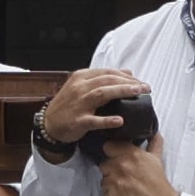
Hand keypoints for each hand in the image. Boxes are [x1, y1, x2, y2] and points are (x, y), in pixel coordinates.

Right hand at [32, 67, 146, 155]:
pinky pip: (94, 121)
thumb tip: (128, 71)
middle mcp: (80, 88)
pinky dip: (107, 120)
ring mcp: (78, 104)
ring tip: (137, 93)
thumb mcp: (83, 86)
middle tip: (145, 87)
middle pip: (107, 81)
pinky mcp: (78, 121)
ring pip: (101, 94)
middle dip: (128, 83)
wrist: (49, 124)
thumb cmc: (68, 105)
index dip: (126, 76)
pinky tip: (119, 120)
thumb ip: (104, 78)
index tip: (141, 81)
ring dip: (121, 92)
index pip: (107, 72)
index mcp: (81, 77)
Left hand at [95, 139, 180, 195]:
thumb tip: (155, 134)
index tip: (116, 157)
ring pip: (104, 180)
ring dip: (111, 184)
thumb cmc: (159, 186)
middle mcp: (120, 166)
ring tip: (125, 189)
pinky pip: (104, 194)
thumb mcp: (157, 161)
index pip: (108, 146)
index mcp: (130, 155)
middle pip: (104, 164)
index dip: (112, 152)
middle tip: (123, 176)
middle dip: (111, 170)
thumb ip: (154, 144)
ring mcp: (114, 183)